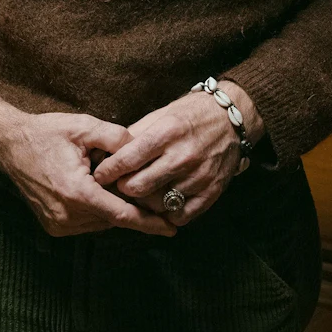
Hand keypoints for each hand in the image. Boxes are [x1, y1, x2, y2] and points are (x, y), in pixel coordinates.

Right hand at [0, 111, 177, 237]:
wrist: (9, 144)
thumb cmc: (46, 133)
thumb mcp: (84, 126)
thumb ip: (116, 137)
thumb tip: (142, 150)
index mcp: (76, 193)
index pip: (122, 215)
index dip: (149, 222)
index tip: (172, 228)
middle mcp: (66, 215)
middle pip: (113, 218)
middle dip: (132, 206)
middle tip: (149, 190)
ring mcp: (58, 223)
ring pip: (101, 222)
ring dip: (113, 207)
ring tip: (114, 183)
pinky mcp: (53, 225)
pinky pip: (87, 222)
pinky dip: (98, 210)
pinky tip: (98, 189)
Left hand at [90, 86, 246, 225]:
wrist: (230, 119)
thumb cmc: (189, 116)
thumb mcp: (160, 116)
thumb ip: (135, 136)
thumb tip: (108, 155)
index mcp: (167, 132)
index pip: (128, 159)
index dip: (109, 170)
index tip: (101, 174)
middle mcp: (183, 155)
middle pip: (139, 187)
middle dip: (123, 188)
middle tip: (120, 186)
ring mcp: (199, 176)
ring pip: (158, 204)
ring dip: (144, 202)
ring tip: (141, 194)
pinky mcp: (212, 191)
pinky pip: (181, 215)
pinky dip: (168, 213)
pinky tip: (163, 202)